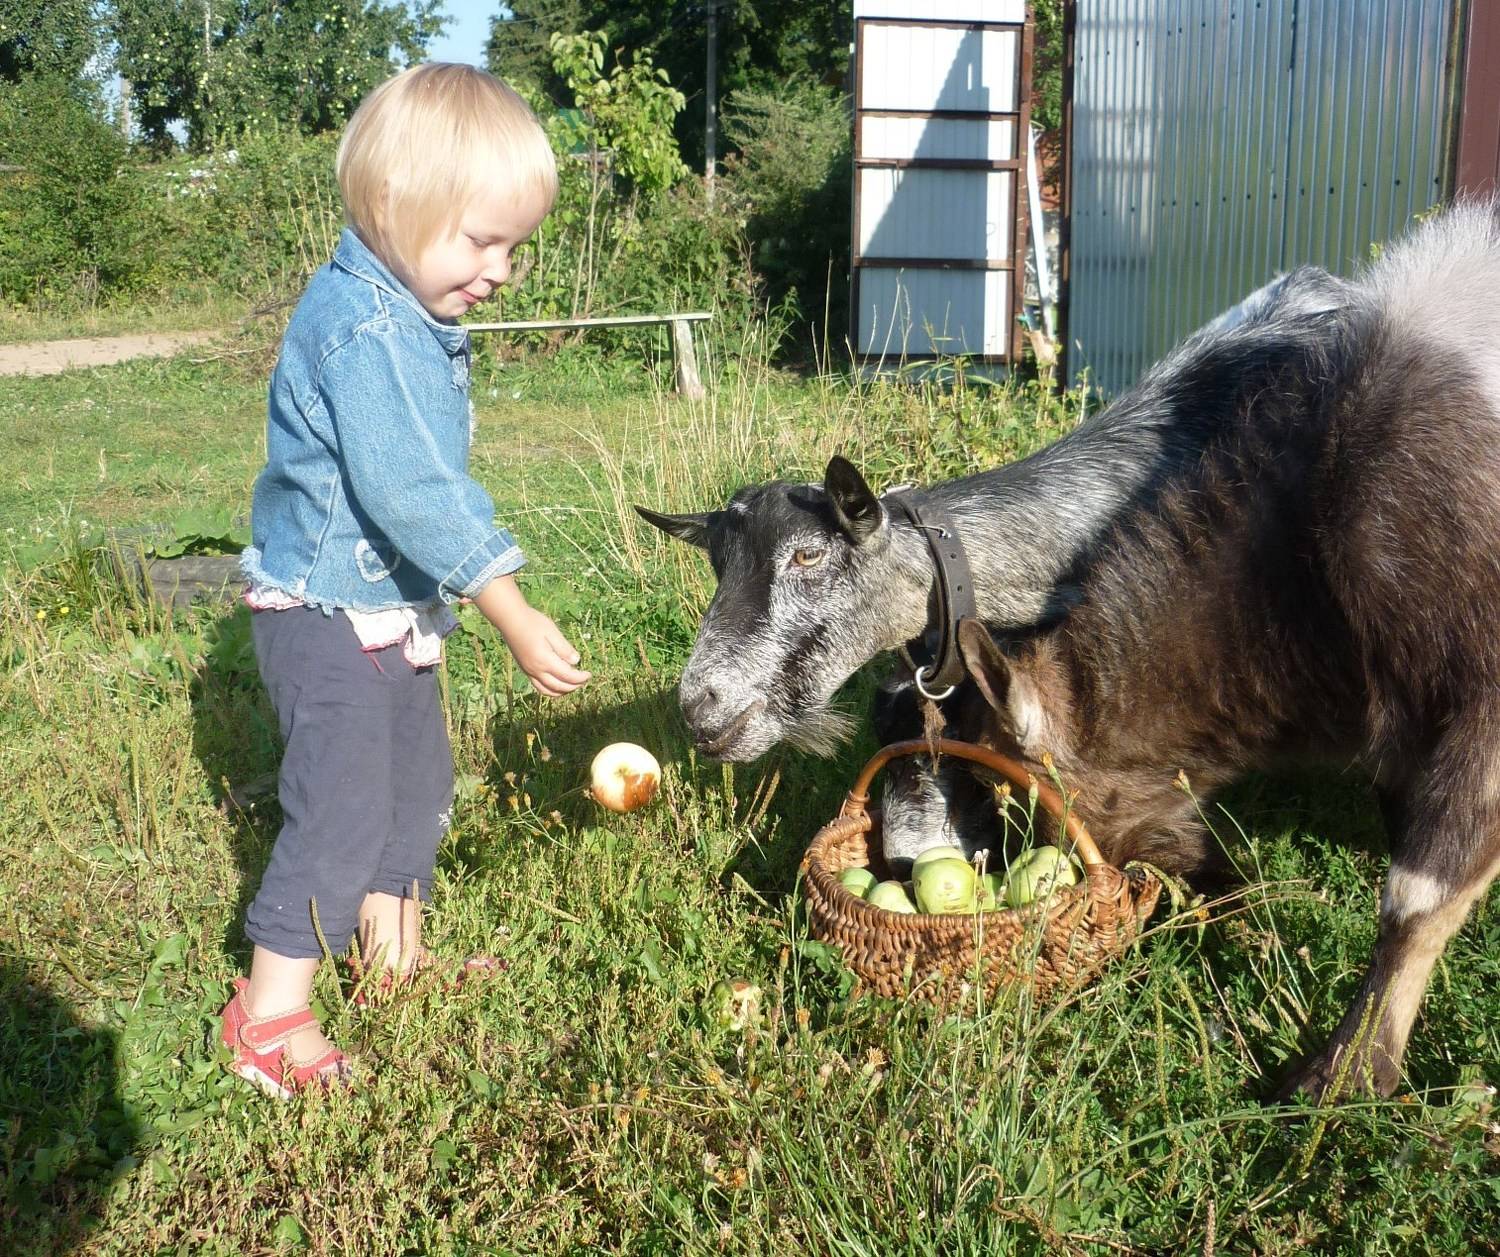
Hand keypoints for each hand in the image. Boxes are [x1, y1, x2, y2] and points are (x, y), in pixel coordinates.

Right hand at [473, 575, 590, 697]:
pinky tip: (557, 684)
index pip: (567, 676)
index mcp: (545, 660)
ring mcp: (529, 671)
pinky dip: (550, 690)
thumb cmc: (533, 622)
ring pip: (548, 691)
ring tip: (573, 685)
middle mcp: (536, 670)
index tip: (589, 674)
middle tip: (584, 680)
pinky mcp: (525, 670)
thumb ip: (564, 648)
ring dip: (562, 691)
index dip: (580, 678)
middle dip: (574, 686)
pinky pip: (539, 687)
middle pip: (559, 686)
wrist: (510, 620)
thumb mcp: (552, 631)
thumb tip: (577, 662)